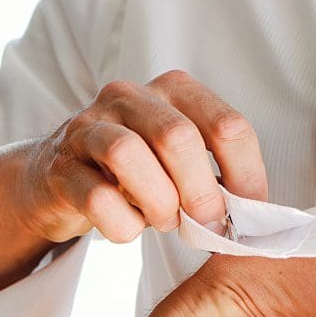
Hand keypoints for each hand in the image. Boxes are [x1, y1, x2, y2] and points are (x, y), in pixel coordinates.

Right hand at [14, 70, 268, 245]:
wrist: (60, 177)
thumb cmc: (139, 172)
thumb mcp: (183, 162)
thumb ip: (218, 175)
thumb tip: (255, 215)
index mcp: (175, 90)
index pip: (228, 126)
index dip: (246, 175)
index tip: (247, 211)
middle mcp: (130, 97)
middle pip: (178, 137)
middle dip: (200, 192)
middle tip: (205, 223)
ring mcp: (88, 126)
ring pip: (128, 155)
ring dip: (159, 203)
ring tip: (165, 221)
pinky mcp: (60, 165)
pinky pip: (95, 196)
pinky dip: (123, 223)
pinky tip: (129, 226)